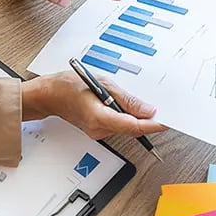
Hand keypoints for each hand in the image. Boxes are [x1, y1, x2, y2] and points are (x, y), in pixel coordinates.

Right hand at [21, 72, 167, 139]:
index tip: (167, 122)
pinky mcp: (97, 130)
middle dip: (146, 119)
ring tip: (132, 99)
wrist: (48, 95)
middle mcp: (99, 130)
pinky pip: (117, 125)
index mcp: (100, 117)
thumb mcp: (101, 83)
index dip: (153, 125)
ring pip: (125, 127)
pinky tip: (121, 104)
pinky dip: (123, 116)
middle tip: (161, 108)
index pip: (134, 126)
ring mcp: (97, 132)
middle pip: (131, 128)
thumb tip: (148, 110)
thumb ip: (126, 98)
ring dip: (133, 115)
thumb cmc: (68, 86)